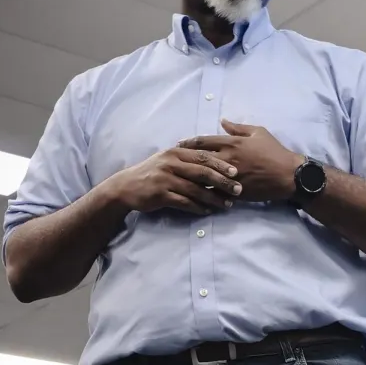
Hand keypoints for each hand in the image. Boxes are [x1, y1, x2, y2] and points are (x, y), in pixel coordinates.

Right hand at [100, 145, 241, 215]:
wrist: (127, 186)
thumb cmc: (153, 172)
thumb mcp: (168, 159)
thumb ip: (188, 158)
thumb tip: (214, 160)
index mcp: (176, 153)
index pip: (203, 156)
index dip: (221, 164)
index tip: (237, 172)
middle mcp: (171, 163)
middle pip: (202, 172)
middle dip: (222, 181)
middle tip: (238, 189)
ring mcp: (165, 179)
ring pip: (195, 189)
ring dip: (213, 198)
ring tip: (227, 204)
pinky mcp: (160, 195)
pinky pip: (184, 202)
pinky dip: (198, 207)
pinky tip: (208, 211)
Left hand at [176, 121, 299, 202]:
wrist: (288, 175)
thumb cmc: (274, 151)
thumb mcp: (258, 133)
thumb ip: (238, 128)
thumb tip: (222, 121)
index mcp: (232, 143)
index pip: (203, 141)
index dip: (188, 142)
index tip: (178, 144)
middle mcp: (228, 159)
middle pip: (199, 159)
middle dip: (184, 160)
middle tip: (173, 162)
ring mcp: (230, 177)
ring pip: (204, 178)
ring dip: (191, 179)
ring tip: (180, 179)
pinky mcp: (235, 191)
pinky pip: (215, 193)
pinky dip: (205, 194)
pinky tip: (195, 195)